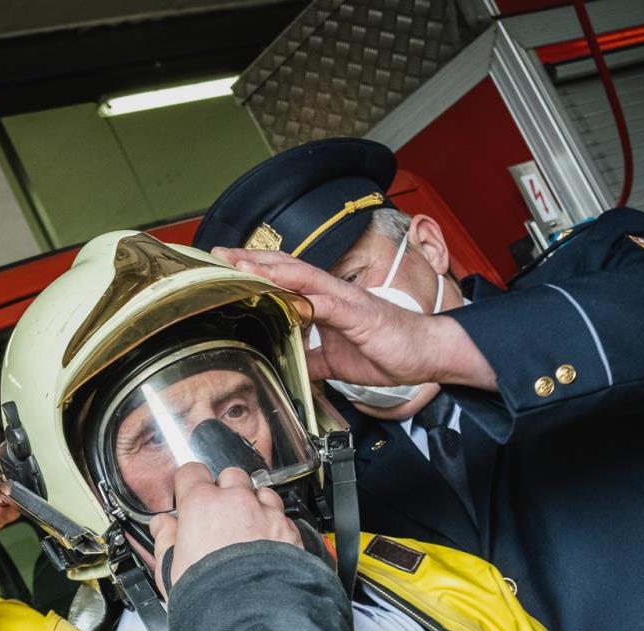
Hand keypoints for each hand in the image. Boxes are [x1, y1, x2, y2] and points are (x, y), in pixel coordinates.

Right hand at [147, 463, 301, 594]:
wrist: (249, 611)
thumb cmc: (208, 591)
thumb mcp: (169, 567)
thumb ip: (165, 538)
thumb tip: (162, 525)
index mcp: (201, 504)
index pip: (191, 472)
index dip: (189, 483)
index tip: (190, 493)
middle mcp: (235, 501)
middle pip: (230, 476)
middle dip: (226, 491)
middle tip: (220, 515)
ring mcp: (265, 512)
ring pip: (261, 491)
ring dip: (254, 503)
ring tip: (247, 529)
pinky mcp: (288, 529)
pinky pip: (282, 515)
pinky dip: (275, 524)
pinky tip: (267, 544)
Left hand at [212, 247, 495, 391]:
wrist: (426, 354)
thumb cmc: (388, 352)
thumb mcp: (334, 363)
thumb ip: (309, 358)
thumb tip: (285, 364)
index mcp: (324, 303)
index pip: (282, 280)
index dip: (253, 271)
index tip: (223, 268)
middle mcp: (330, 293)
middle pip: (283, 268)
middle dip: (248, 260)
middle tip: (216, 254)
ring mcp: (343, 298)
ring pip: (298, 275)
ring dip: (266, 267)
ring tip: (237, 262)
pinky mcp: (356, 311)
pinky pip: (323, 297)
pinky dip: (298, 291)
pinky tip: (277, 286)